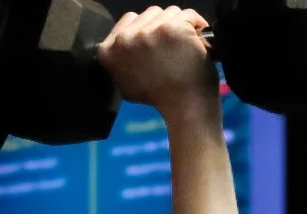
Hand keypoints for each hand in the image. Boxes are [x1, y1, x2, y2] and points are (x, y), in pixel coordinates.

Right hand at [98, 6, 216, 117]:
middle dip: (164, 27)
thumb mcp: (125, 82)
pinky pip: (188, 15)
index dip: (148, 30)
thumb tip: (123, 41)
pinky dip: (197, 26)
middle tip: (174, 50)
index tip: (160, 44)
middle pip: (150, 13)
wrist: (184, 108)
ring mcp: (149, 32)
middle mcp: (126, 38)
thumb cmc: (161, 98)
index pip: (130, 19)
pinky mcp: (172, 29)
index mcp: (109, 50)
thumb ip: (121, 58)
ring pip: (170, 12)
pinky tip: (197, 44)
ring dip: (181, 26)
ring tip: (185, 49)